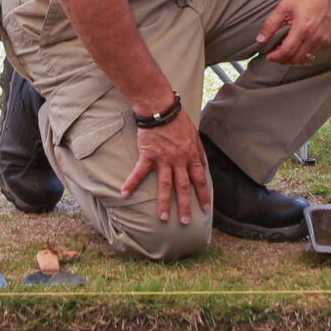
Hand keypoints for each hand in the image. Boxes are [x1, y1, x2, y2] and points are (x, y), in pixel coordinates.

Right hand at [118, 103, 210, 224]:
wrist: (161, 108)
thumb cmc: (178, 120)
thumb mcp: (195, 135)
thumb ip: (199, 151)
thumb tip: (204, 164)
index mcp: (190, 156)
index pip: (199, 179)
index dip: (203, 194)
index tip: (205, 208)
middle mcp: (178, 161)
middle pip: (183, 187)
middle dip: (185, 205)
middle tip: (185, 222)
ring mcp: (163, 159)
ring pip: (165, 184)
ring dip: (163, 202)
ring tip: (163, 218)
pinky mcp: (148, 155)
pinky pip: (139, 172)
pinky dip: (132, 182)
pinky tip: (124, 194)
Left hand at [257, 0, 330, 66]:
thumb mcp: (283, 7)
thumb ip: (270, 24)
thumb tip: (261, 39)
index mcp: (303, 27)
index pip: (288, 50)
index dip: (276, 56)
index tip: (269, 56)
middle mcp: (314, 36)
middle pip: (295, 58)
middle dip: (282, 60)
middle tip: (274, 55)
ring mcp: (321, 40)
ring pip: (304, 59)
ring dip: (292, 60)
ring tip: (283, 52)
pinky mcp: (325, 40)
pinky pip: (312, 55)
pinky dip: (301, 56)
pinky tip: (295, 49)